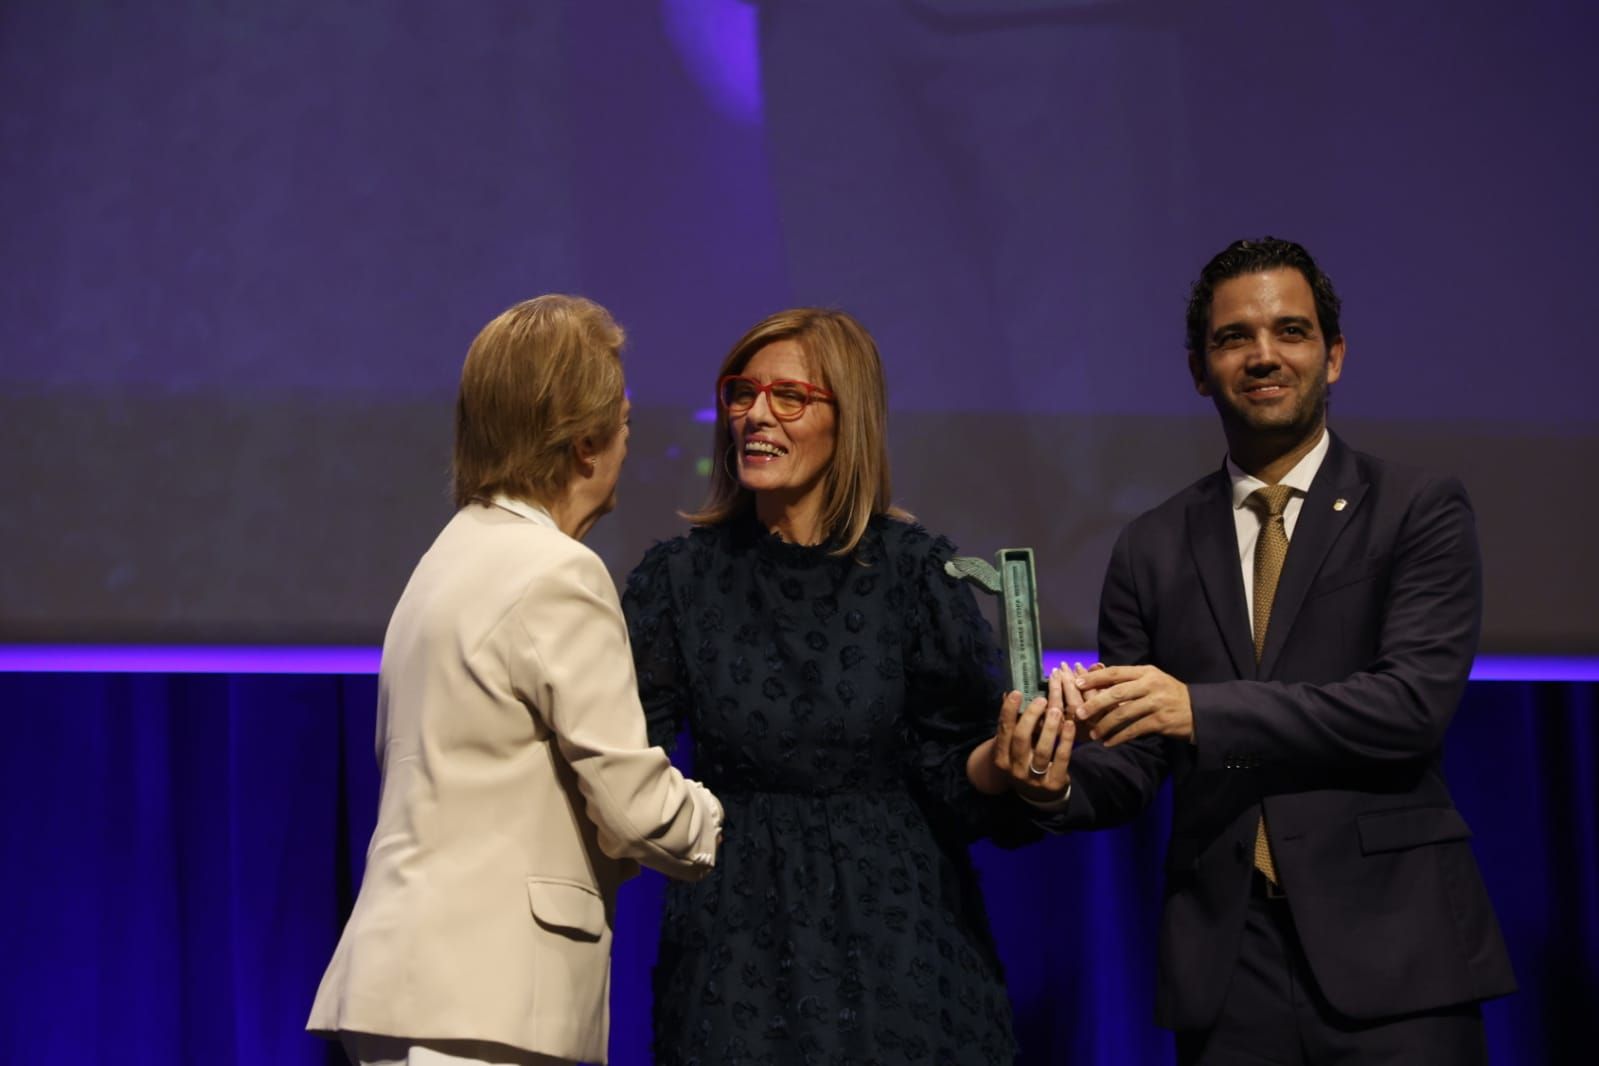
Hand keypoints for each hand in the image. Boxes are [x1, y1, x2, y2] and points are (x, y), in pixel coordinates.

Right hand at [992, 667, 1077, 801]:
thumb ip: (1012, 725)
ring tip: (1056, 709)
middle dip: (1031, 716)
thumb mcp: (1013, 748)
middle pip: (1021, 739)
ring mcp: (1034, 778)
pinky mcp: (1054, 782)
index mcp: (1001, 759)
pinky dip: (1066, 740)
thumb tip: (1009, 694)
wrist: (1037, 796)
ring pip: (1042, 750)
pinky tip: (1070, 724)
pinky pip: (1061, 758)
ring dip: (1049, 727)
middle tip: (1041, 699)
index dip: (1009, 711)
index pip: (1003, 731)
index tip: (1016, 692)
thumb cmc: (1024, 763)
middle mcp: (1015, 769)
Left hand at [1072, 663, 1192, 745]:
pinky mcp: (1161, 721)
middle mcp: (1151, 685)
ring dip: (1105, 725)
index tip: (1077, 684)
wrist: (1199, 711)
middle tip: (1079, 713)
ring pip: (1124, 713)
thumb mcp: (1151, 680)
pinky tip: (1109, 743)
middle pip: (1117, 692)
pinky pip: (1135, 730)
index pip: (1116, 672)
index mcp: (1146, 672)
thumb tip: (1095, 676)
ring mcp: (1157, 703)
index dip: (1095, 677)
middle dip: (1095, 703)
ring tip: (1093, 734)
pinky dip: (1119, 737)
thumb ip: (1128, 680)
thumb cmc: (1168, 694)